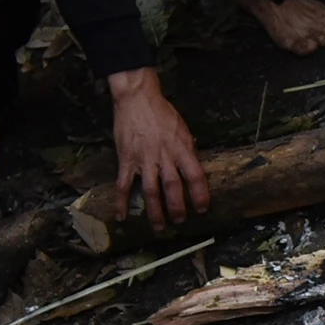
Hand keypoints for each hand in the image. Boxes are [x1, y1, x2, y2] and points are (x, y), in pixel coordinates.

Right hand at [108, 68, 209, 230]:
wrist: (137, 97)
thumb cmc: (162, 112)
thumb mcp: (182, 128)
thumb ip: (187, 148)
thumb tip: (193, 165)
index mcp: (181, 148)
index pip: (195, 175)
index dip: (200, 194)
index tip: (203, 208)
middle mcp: (164, 156)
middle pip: (173, 187)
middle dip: (177, 207)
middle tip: (180, 221)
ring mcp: (144, 159)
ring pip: (150, 191)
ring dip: (155, 211)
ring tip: (158, 226)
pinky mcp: (126, 159)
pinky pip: (123, 184)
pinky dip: (121, 202)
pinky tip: (121, 216)